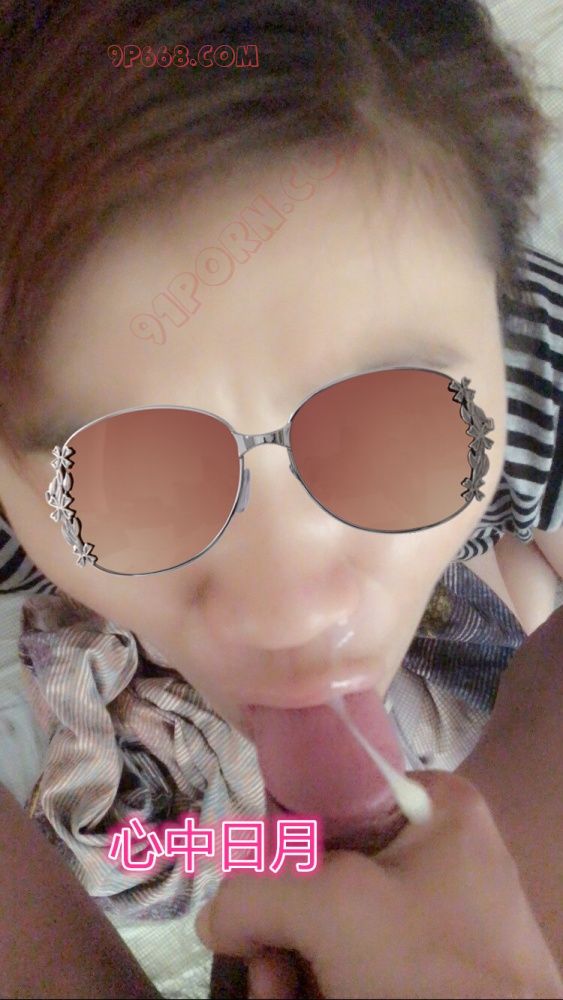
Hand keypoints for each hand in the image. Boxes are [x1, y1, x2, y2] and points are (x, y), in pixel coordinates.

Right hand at [195, 771, 562, 998]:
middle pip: (325, 866)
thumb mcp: (331, 909)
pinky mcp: (432, 964)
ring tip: (277, 993)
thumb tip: (215, 918)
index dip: (281, 839)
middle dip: (280, 920)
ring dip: (290, 958)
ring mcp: (438, 910)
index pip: (331, 794)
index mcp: (435, 804)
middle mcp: (439, 847)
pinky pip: (358, 956)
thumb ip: (255, 893)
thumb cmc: (428, 966)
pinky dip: (320, 979)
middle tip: (262, 965)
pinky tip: (300, 999)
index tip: (253, 888)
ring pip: (334, 918)